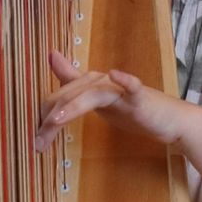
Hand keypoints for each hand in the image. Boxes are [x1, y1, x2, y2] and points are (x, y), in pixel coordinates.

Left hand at [35, 50, 182, 151]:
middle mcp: (100, 82)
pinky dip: (125, 80)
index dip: (42, 113)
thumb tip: (52, 59)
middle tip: (37, 143)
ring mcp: (119, 89)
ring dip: (71, 105)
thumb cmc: (131, 111)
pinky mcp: (139, 97)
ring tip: (54, 121)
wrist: (167, 121)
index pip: (57, 95)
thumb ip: (72, 88)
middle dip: (50, 119)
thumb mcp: (96, 103)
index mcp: (88, 85)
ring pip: (90, 93)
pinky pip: (132, 86)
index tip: (33, 136)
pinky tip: (116, 74)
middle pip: (68, 96)